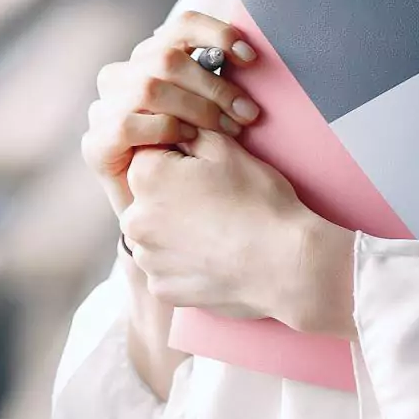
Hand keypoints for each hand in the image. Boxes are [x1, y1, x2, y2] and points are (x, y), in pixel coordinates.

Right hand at [81, 10, 261, 218]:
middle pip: (168, 58)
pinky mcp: (96, 144)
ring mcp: (104, 110)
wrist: (171, 217)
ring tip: (229, 131)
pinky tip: (189, 141)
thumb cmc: (202, 158)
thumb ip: (222, 82)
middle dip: (215, 85)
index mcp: (151, 58)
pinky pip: (127, 123)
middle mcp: (122, 77)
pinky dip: (164, 128)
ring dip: (196, 108)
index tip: (250, 57)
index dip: (216, 33)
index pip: (182, 26)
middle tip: (248, 114)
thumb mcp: (218, 112)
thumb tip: (252, 56)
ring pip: (149, 87)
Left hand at [121, 127, 315, 323]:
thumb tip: (178, 130)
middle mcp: (135, 219)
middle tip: (212, 203)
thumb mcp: (228, 150)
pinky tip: (212, 257)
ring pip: (154, 235)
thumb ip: (192, 132)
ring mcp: (147, 258)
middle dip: (170, 196)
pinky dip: (183, 264)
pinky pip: (165, 268)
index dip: (177, 159)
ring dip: (173, 232)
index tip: (203, 171)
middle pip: (146, 198)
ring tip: (214, 233)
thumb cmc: (259, 202)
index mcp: (147, 177)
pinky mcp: (161, 288)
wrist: (284, 262)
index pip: (149, 156)